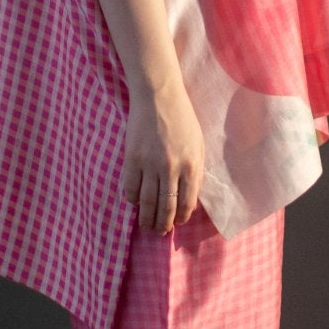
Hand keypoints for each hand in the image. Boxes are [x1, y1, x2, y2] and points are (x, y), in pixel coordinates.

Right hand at [122, 77, 203, 232]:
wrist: (158, 96)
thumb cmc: (182, 119)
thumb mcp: (198, 144)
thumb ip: (194, 171)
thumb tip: (188, 197)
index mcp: (192, 165)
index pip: (187, 202)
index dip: (182, 217)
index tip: (178, 222)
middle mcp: (171, 168)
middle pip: (166, 207)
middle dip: (163, 224)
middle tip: (160, 232)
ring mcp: (150, 164)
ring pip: (146, 202)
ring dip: (147, 218)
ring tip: (147, 225)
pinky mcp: (132, 158)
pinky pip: (130, 187)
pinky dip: (131, 200)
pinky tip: (134, 203)